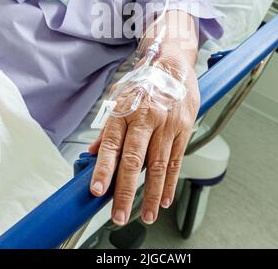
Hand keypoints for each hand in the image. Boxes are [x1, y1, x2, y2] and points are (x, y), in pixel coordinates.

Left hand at [88, 54, 199, 225]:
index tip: (97, 190)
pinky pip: (177, 159)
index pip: (111, 144)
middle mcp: (147, 117)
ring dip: (152, 194)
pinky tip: (165, 197)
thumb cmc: (144, 80)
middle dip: (126, 190)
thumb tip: (93, 153)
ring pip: (159, 165)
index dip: (103, 169)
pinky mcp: (184, 128)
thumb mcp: (119, 98)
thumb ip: (107, 128)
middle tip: (120, 213)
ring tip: (147, 214)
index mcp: (126, 110)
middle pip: (135, 159)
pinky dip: (170, 181)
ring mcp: (168, 124)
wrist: (173, 63)